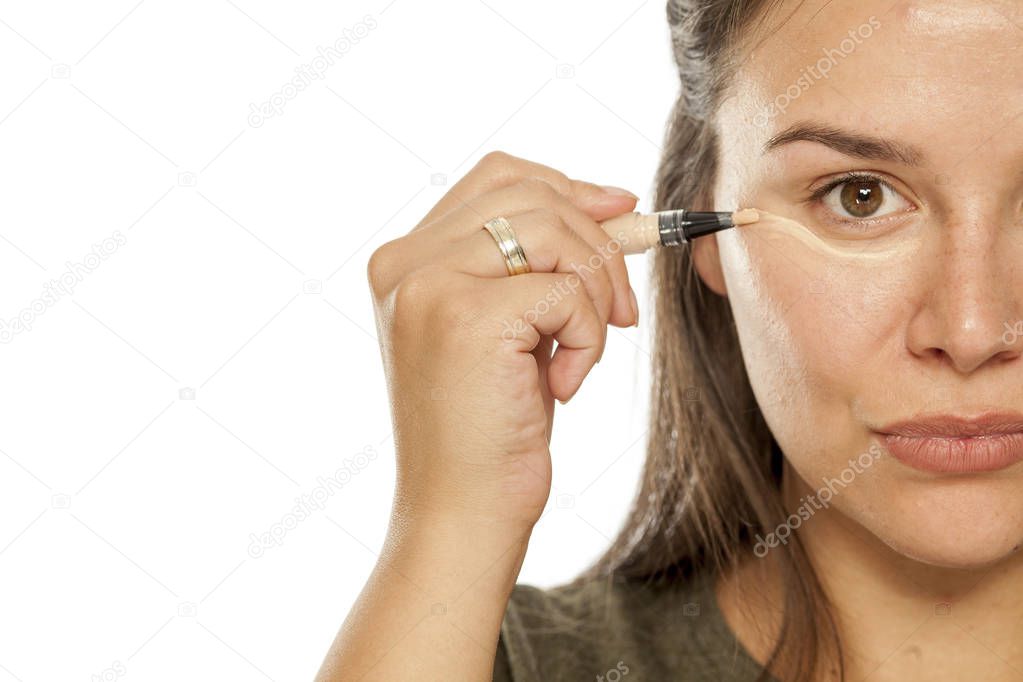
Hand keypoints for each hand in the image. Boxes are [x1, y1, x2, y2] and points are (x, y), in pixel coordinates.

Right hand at [367, 151, 638, 529]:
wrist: (462, 513)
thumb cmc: (491, 426)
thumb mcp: (512, 324)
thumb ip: (537, 260)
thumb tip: (614, 199)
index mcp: (404, 260)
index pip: (497, 176)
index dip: (567, 186)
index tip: (620, 213)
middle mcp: (403, 263)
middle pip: (533, 193)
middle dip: (599, 244)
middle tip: (622, 313)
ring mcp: (427, 285)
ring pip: (554, 230)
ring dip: (597, 291)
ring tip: (584, 352)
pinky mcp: (466, 317)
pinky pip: (569, 290)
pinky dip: (590, 336)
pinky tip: (563, 384)